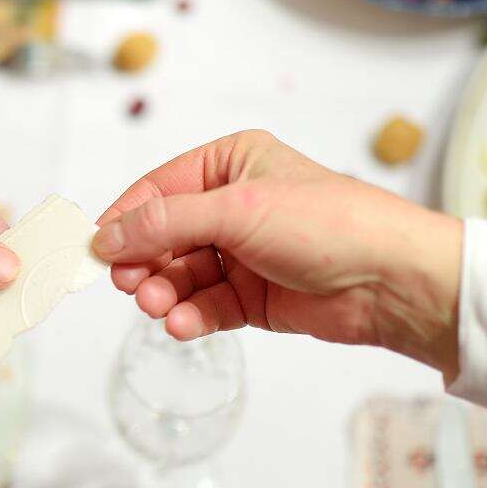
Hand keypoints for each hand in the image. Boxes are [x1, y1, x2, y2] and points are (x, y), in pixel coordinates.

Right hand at [92, 131, 463, 377]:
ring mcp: (242, 254)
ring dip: (163, 293)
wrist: (392, 281)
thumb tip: (106, 238)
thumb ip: (166, 224)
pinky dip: (189, 316)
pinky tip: (181, 324)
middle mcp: (233, 205)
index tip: (94, 251)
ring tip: (158, 307)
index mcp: (231, 163)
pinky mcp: (252, 297)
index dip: (124, 220)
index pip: (158, 188)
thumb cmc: (329, 224)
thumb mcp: (237, 211)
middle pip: (163, 236)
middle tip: (129, 285)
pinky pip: (204, 306)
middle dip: (143, 263)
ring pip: (180, 275)